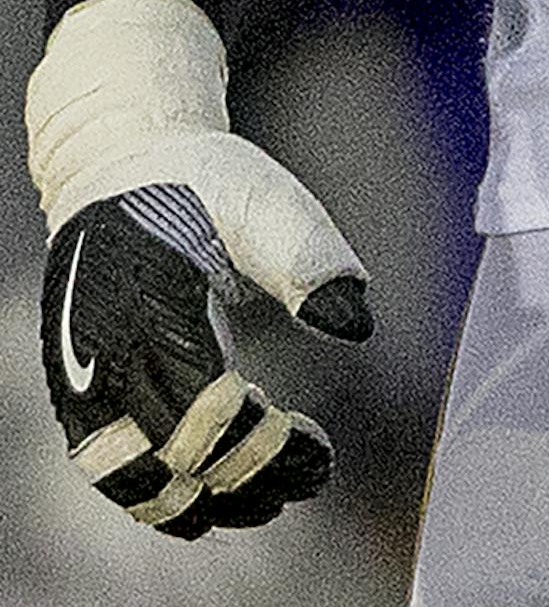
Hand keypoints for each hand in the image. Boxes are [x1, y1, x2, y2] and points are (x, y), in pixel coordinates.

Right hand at [26, 0, 370, 536]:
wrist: (120, 162)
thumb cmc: (201, 180)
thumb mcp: (264, 200)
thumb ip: (310, 259)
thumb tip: (357, 324)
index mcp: (149, 305)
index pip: (204, 413)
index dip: (264, 445)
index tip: (320, 448)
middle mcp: (101, 351)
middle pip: (170, 456)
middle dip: (244, 479)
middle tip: (307, 481)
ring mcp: (78, 374)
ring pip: (127, 477)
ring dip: (194, 502)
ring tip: (263, 504)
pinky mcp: (74, 386)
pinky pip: (105, 463)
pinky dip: (152, 490)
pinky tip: (205, 494)